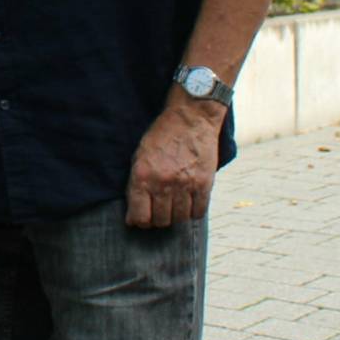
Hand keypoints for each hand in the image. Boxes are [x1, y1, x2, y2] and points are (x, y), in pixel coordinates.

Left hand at [123, 94, 225, 228]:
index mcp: (143, 176)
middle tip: (157, 212)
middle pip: (160, 220)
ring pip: (179, 219)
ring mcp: (185, 185)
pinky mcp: (204, 184)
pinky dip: (192, 212)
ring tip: (172, 206)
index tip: (139, 219)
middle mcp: (163, 183)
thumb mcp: (139, 156)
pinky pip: (198, 212)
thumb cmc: (161, 136)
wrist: (190, 118)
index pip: (140, 216)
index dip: (138, 221)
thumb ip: (136, 184)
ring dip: (174, 216)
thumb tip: (134, 216)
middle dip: (156, 220)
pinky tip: (188, 204)